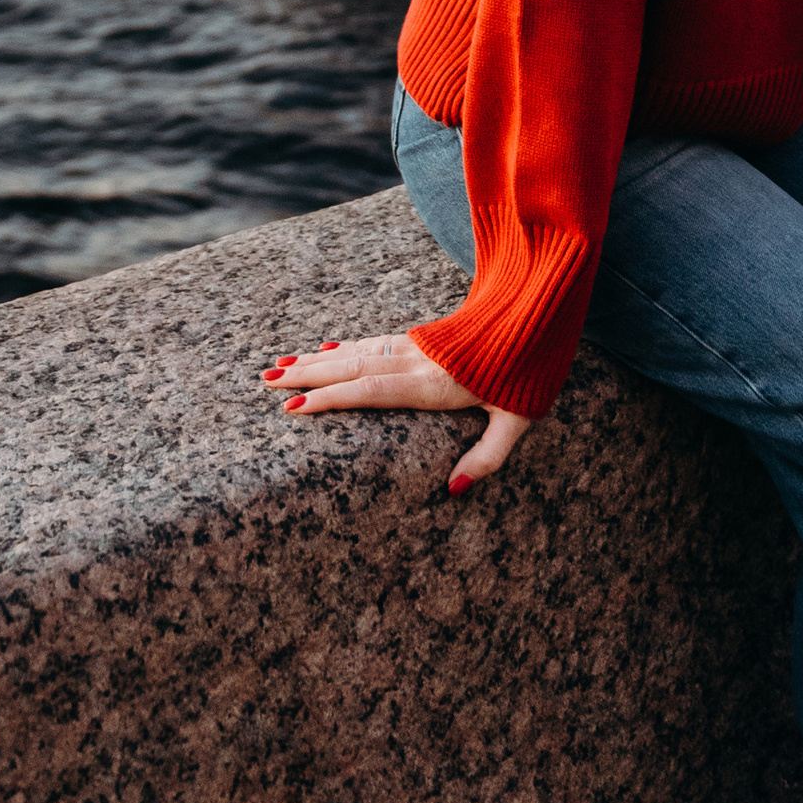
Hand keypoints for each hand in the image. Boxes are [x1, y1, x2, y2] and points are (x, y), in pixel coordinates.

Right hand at [262, 334, 530, 488]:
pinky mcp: (422, 338)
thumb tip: (454, 489)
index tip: (293, 408)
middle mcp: (416, 361)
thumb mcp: (516, 420)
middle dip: (307, 376)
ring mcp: (417, 346)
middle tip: (265, 381)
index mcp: (432, 384)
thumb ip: (487, 456)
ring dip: (318, 360)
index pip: (369, 391)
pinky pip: (374, 342)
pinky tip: (328, 348)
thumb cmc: (528, 372)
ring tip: (280, 366)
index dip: (330, 398)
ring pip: (358, 351)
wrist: (538, 313)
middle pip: (351, 367)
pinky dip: (346, 346)